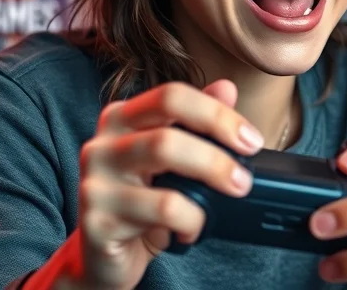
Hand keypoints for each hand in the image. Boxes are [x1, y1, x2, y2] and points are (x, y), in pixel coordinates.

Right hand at [74, 80, 263, 289]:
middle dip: (217, 155)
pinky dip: (191, 220)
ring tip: (229, 198)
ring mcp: (95, 180)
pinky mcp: (96, 220)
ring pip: (162, 160)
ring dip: (211, 179)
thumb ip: (196, 122)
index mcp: (121, 118)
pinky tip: (190, 230)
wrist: (103, 258)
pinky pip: (162, 210)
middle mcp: (102, 143)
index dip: (217, 114)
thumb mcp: (173, 162)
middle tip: (245, 179)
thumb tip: (227, 88)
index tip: (251, 140)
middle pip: (167, 131)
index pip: (171, 96)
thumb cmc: (141, 205)